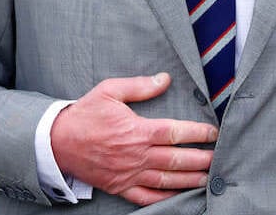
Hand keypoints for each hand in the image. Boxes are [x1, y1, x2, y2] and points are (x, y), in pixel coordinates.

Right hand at [51, 72, 217, 206]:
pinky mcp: (119, 186)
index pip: (176, 133)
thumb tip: (165, 78)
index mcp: (137, 131)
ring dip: (189, 179)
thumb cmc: (84, 114)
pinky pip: (146, 196)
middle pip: (176, 160)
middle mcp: (136, 155)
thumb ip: (140, 85)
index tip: (214, 133)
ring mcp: (128, 174)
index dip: (198, 133)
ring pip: (166, 180)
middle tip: (219, 157)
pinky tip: (179, 194)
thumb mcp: (110, 91)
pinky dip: (165, 197)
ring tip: (208, 177)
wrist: (55, 142)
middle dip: (201, 159)